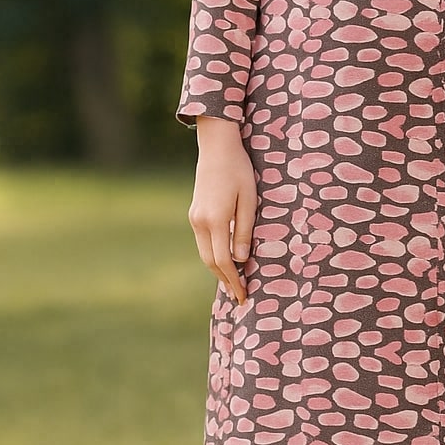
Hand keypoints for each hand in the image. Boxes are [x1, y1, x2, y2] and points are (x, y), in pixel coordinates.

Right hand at [188, 116, 256, 303]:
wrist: (217, 147)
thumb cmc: (239, 170)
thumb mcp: (249, 200)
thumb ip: (244, 230)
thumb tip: (241, 259)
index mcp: (215, 220)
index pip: (223, 261)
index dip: (234, 281)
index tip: (244, 296)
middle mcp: (200, 222)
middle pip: (210, 262)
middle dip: (225, 281)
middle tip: (238, 297)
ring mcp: (195, 218)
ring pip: (204, 253)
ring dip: (218, 270)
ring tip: (232, 284)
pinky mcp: (195, 213)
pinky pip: (203, 242)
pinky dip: (213, 256)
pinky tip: (223, 261)